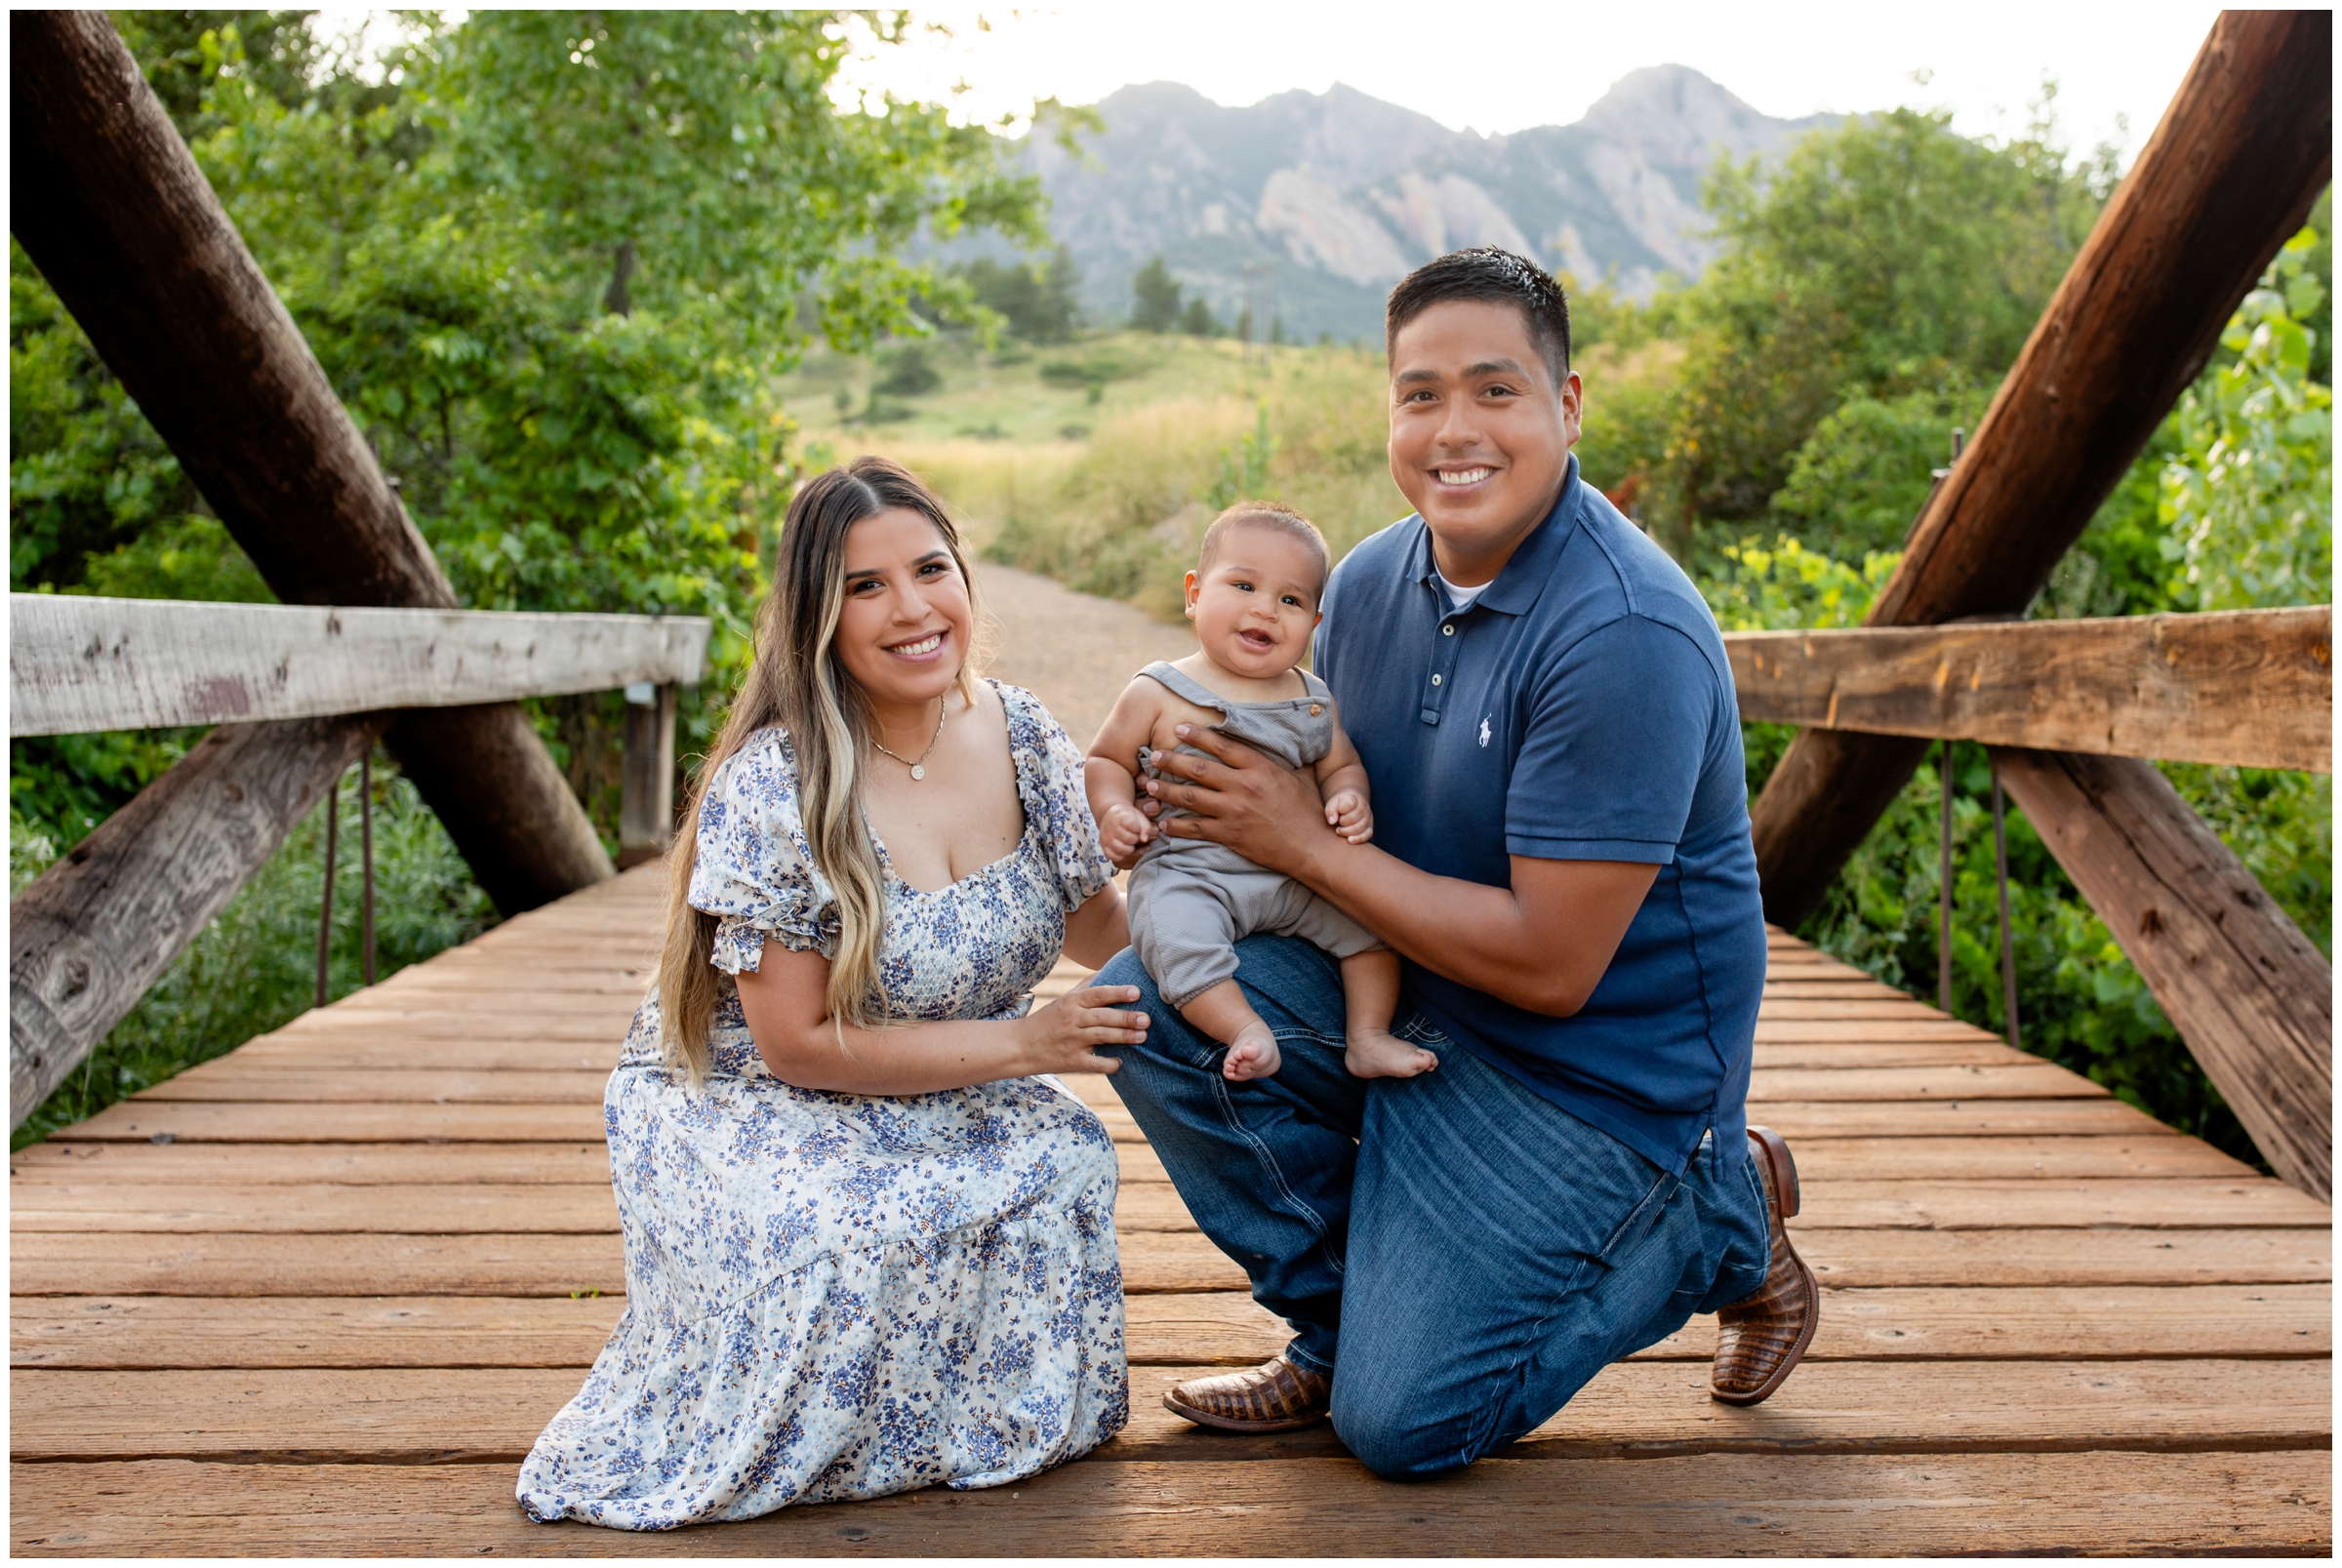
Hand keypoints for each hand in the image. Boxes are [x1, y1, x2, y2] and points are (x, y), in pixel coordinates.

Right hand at [1016, 984, 1147, 1075]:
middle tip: (1146, 1019)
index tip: (1136, 992)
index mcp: (1072, 1002)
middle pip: (1103, 1017)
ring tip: (1143, 1037)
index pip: (1097, 994)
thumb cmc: (1048, 1020)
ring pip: (1101, 1037)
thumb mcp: (1064, 999)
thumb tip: (1109, 968)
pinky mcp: (1071, 1061)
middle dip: (1126, 1018)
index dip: (1118, 992)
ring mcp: (1071, 1041)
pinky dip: (1108, 1063)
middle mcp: (1072, 1020)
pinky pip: (1093, 1063)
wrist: (1021, 1046)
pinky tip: (1120, 1062)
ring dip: (1124, 1037)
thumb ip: (1086, 986)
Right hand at [1095, 800, 1155, 863]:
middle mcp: (1111, 827)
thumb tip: (1144, 839)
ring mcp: (1106, 838)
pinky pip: (1114, 857)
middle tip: (1133, 835)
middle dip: (1135, 839)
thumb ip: (1146, 827)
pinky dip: (1121, 856)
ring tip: (1129, 843)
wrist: (1112, 817)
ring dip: (1129, 849)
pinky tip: (1123, 849)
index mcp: (1120, 816)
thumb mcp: (1139, 817)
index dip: (1137, 827)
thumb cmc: (1128, 817)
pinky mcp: (1104, 847)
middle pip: (1128, 839)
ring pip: (1121, 850)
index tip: (1136, 826)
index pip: (1132, 824)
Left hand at [1143, 725, 1331, 876]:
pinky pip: (1196, 828)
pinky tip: (1164, 823)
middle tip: (1154, 756)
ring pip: (1191, 797)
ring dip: (1166, 791)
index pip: (1222, 746)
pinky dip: (1176, 826)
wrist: (1312, 846)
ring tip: (1149, 786)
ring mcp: (1235, 811)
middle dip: (1172, 761)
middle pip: (1199, 769)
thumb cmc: (1308, 810)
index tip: (1178, 728)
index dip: (1197, 735)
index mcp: (1260, 768)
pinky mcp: (1230, 835)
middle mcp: (1244, 786)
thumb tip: (1276, 739)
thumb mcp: (1296, 776)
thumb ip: (1277, 760)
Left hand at [1323, 788, 1373, 843]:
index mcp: (1355, 799)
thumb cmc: (1340, 805)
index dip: (1341, 809)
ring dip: (1347, 832)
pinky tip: (1349, 840)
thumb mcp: (1333, 803)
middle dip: (1342, 822)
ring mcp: (1368, 818)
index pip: (1350, 804)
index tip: (1338, 811)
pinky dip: (1358, 839)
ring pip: (1360, 828)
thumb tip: (1332, 821)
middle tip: (1337, 823)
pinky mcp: (1370, 828)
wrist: (1351, 804)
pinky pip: (1367, 835)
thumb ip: (1331, 810)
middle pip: (1353, 818)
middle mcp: (1364, 808)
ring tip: (1339, 831)